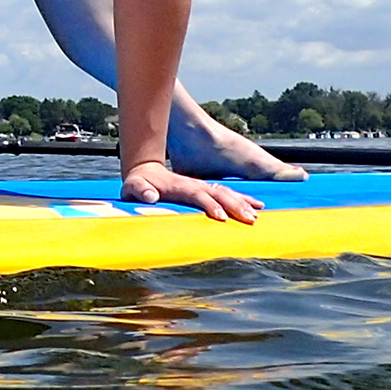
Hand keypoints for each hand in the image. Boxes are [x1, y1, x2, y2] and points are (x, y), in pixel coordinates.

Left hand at [119, 160, 262, 223]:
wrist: (144, 170)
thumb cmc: (138, 183)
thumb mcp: (133, 186)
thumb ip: (139, 190)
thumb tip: (149, 196)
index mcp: (179, 185)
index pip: (197, 194)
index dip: (209, 205)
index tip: (221, 218)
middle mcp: (194, 184)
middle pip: (218, 193)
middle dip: (234, 205)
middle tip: (250, 219)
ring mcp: (201, 185)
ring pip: (226, 192)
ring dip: (242, 202)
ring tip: (257, 215)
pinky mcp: (204, 189)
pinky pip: (226, 193)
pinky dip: (242, 198)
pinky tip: (256, 206)